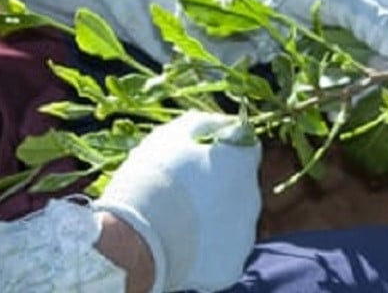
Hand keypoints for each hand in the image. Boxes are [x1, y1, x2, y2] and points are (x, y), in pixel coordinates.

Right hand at [94, 112, 261, 291]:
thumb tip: (223, 122)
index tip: (198, 160)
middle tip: (182, 191)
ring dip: (213, 218)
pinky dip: (206, 250)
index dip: (222, 153)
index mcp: (242, 162)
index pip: (246, 150)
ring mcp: (244, 235)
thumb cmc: (152, 179)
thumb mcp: (173, 135)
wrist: (135, 238)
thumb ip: (206, 124)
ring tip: (177, 220)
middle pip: (239, 187)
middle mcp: (252, 197)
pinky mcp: (231, 266)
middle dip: (218, 187)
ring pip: (232, 221)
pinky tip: (181, 244)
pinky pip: (222, 253)